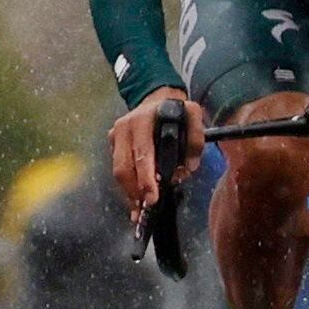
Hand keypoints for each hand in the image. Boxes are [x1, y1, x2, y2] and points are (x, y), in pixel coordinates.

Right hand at [109, 86, 203, 217]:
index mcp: (141, 120)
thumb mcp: (192, 115)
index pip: (141, 155)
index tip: (152, 198)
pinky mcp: (112, 143)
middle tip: (146, 207)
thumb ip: (196, 139)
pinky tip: (135, 199)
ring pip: (117, 172)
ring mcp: (115, 136)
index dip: (145, 179)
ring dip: (129, 192)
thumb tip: (189, 167)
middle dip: (134, 191)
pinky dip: (127, 186)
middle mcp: (123, 127)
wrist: (156, 100)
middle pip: (123, 168)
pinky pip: (118, 169)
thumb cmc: (175, 111)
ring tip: (140, 208)